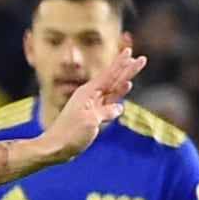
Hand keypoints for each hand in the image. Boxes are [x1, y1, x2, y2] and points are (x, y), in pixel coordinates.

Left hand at [34, 48, 145, 164]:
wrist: (56, 148)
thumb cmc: (70, 134)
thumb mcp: (90, 121)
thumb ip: (106, 112)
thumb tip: (119, 108)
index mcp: (88, 93)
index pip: (109, 74)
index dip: (121, 63)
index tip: (130, 51)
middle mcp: (90, 96)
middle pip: (114, 79)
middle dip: (128, 69)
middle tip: (142, 59)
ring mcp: (92, 105)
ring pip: (113, 88)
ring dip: (126, 78)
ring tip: (136, 67)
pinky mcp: (93, 115)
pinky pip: (109, 101)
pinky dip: (118, 93)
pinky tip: (126, 86)